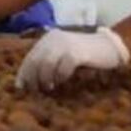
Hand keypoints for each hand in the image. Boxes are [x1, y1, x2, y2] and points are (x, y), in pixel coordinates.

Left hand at [15, 27, 130, 91]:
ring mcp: (65, 44)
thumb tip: (27, 83)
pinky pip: (63, 67)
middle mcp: (53, 39)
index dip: (23, 74)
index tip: (21, 89)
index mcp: (48, 39)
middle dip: (33, 79)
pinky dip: (61, 76)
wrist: (108, 46)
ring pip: (46, 64)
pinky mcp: (76, 52)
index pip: (29, 57)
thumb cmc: (84, 55)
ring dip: (46, 79)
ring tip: (49, 87)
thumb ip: (46, 64)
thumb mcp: (62, 55)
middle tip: (36, 91)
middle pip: (35, 61)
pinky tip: (62, 81)